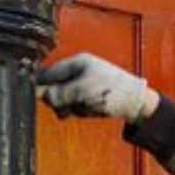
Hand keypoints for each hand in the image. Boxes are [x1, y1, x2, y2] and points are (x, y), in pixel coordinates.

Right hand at [37, 53, 158, 121]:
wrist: (138, 102)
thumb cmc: (113, 92)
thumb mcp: (83, 91)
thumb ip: (61, 93)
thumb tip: (43, 95)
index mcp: (77, 62)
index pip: (49, 73)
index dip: (41, 86)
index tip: (36, 97)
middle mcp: (79, 72)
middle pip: (56, 89)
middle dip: (63, 100)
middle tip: (75, 104)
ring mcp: (84, 84)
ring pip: (66, 101)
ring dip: (75, 108)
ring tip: (90, 107)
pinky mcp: (90, 96)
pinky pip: (77, 107)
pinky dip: (83, 111)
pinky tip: (94, 111)